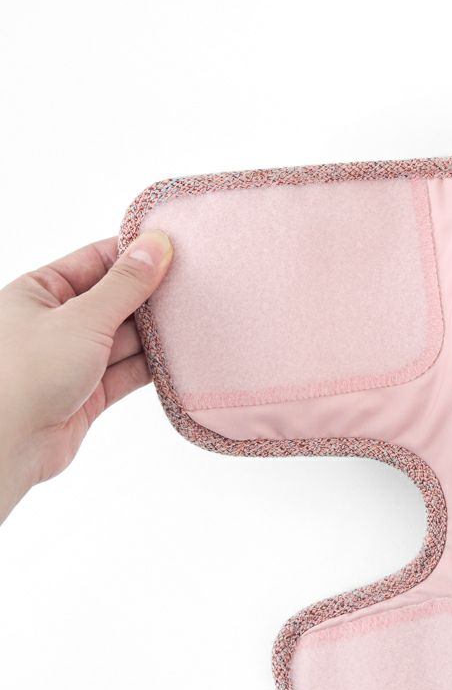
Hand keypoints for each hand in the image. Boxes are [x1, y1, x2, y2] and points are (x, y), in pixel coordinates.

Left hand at [0, 231, 172, 521]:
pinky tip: (179, 358)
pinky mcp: (88, 393)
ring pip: (124, 339)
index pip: (95, 261)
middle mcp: (55, 323)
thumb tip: (155, 245)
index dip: (134, 255)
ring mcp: (73, 359)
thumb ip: (125, 284)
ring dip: (155, 335)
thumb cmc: (24, 374)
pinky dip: (152, 367)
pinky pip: (127, 372)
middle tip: (194, 288)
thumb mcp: (82, 317)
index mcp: (39, 292)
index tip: (175, 250)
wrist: (5, 444)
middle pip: (115, 300)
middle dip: (151, 298)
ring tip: (194, 323)